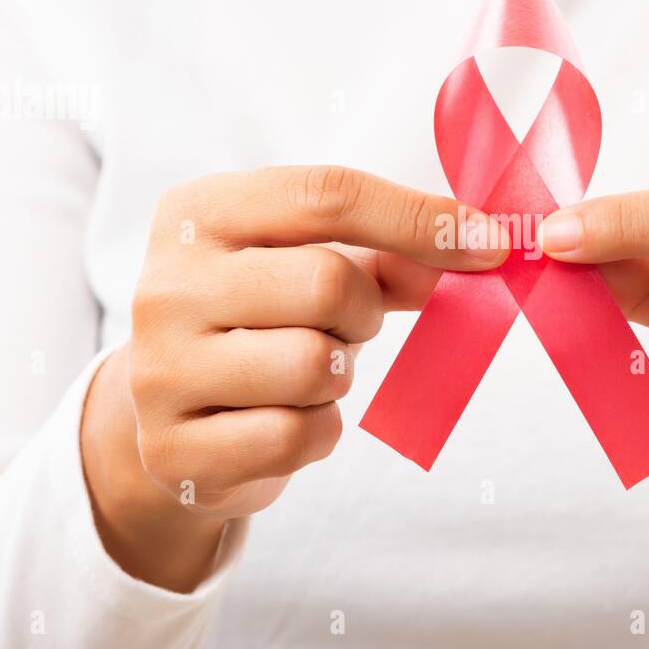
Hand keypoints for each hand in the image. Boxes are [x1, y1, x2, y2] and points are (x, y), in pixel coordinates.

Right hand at [81, 166, 506, 591]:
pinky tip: (285, 421)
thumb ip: (385, 252)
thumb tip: (472, 249)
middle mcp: (164, 286)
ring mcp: (160, 372)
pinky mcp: (173, 453)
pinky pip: (296, 437)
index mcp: (197, 214)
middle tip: (348, 324)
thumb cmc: (256, 322)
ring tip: (306, 371)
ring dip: (338, 376)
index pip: (327, 195)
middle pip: (327, 281)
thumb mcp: (303, 263)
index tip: (489, 244)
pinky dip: (317, 432)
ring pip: (315, 365)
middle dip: (365, 310)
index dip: (420, 219)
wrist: (170, 420)